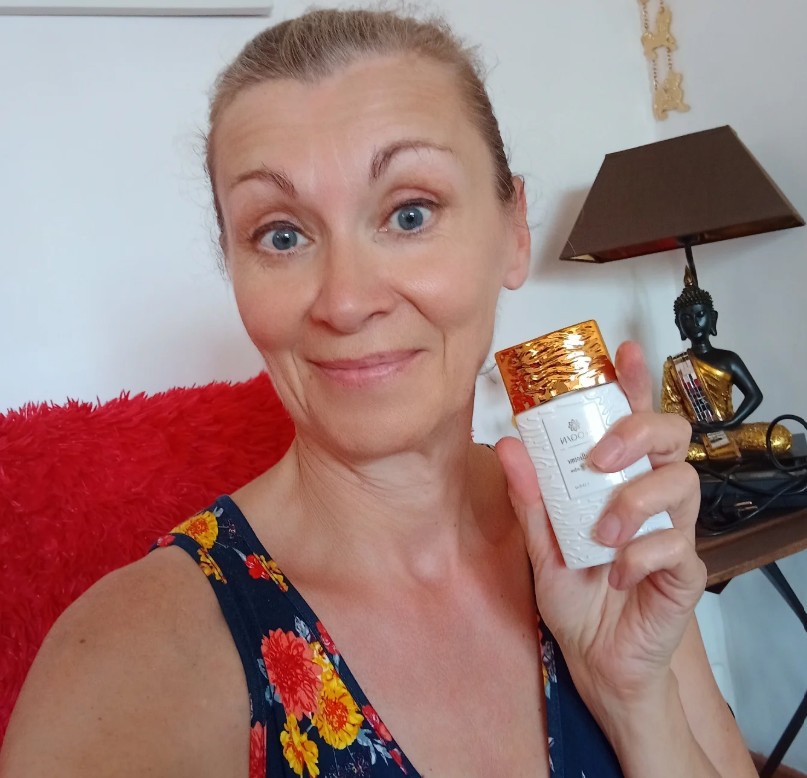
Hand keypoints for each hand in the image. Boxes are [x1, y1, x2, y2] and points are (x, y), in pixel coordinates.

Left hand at [496, 341, 705, 711]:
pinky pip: (676, 545)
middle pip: (672, 435)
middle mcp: (650, 495)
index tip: (623, 350)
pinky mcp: (685, 570)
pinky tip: (614, 574)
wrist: (595, 657)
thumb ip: (530, 497)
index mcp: (616, 480)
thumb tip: (509, 444)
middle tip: (600, 456)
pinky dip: (639, 555)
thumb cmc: (574, 594)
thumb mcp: (540, 544)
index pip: (633, 419)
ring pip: (682, 482)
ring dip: (634, 501)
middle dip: (638, 431)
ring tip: (600, 534)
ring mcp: (673, 530)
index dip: (633, 381)